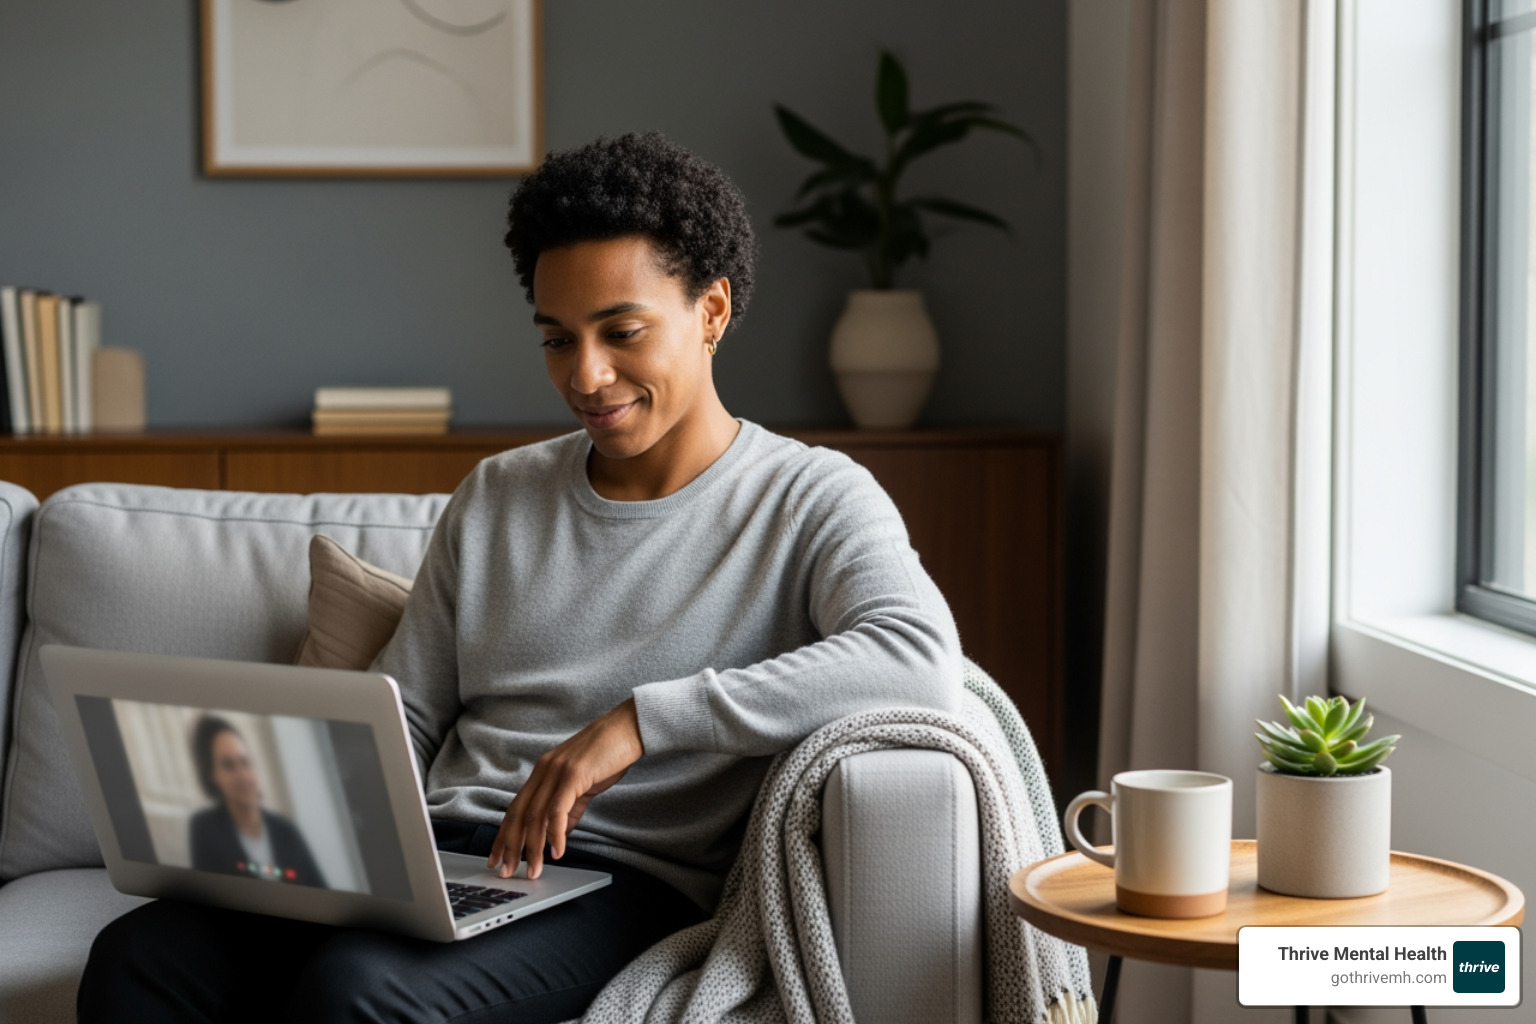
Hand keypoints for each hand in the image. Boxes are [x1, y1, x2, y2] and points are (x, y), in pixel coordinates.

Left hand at [487, 698, 643, 879]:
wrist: (628, 728)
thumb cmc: (608, 755)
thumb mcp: (583, 784)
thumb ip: (569, 809)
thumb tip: (559, 834)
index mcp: (543, 772)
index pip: (516, 808)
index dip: (504, 835)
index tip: (496, 857)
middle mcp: (544, 771)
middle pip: (518, 814)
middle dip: (510, 846)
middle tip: (505, 872)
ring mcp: (557, 771)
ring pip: (535, 816)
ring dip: (532, 847)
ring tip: (534, 870)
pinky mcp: (573, 774)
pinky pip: (557, 809)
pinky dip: (554, 833)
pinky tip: (557, 851)